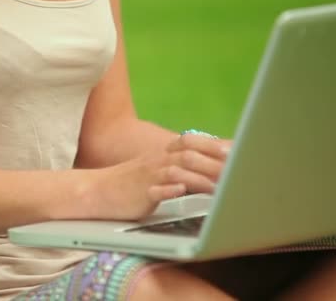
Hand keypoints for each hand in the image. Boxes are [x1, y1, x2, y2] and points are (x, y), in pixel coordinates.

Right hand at [82, 134, 231, 220]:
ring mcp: (148, 177)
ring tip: (219, 187)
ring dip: (199, 178)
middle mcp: (157, 161)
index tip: (236, 151)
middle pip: (189, 155)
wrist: (98, 191)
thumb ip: (182, 167)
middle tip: (237, 171)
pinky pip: (155, 189)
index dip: (213, 145)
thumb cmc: (132, 183)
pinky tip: (180, 191)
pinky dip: (169, 189)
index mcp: (163, 154)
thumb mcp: (158, 171)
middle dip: (214, 162)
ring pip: (176, 171)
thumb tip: (211, 167)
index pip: (191, 142)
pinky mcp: (140, 193)